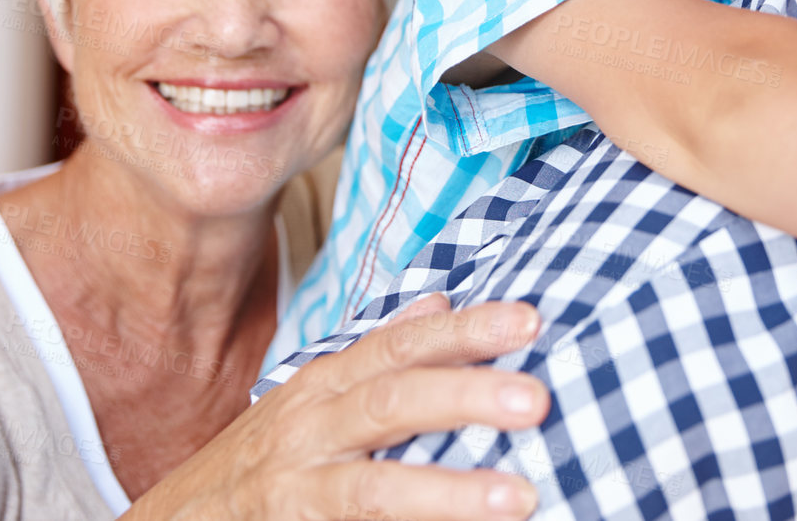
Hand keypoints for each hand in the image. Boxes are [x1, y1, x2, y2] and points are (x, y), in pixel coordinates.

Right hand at [125, 295, 549, 520]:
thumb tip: (439, 302)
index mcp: (323, 384)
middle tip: (538, 399)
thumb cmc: (257, 459)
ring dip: (449, 492)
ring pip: (374, 489)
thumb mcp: (312, 395)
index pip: (399, 346)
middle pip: (391, 402)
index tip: (529, 321)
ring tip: (521, 496)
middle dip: (465, 397)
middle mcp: (307, 430)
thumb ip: (376, 354)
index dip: (463, 332)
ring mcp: (293, 490)